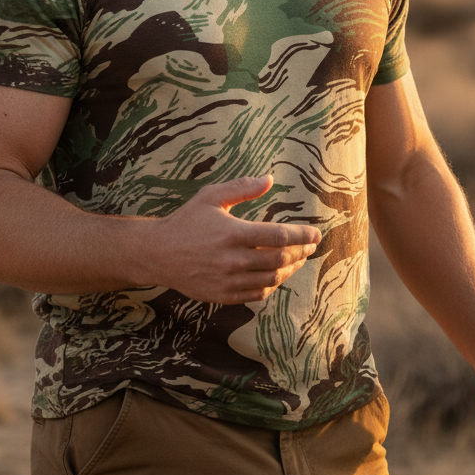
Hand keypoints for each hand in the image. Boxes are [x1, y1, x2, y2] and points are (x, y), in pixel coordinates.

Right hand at [145, 175, 320, 304]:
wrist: (158, 254)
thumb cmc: (186, 221)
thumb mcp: (211, 197)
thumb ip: (242, 188)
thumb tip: (270, 179)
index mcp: (232, 233)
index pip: (278, 236)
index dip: (301, 235)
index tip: (315, 233)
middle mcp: (232, 260)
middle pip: (279, 259)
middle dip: (301, 252)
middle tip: (310, 246)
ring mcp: (228, 281)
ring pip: (271, 279)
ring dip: (290, 269)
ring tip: (298, 259)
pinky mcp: (223, 295)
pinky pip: (257, 293)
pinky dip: (272, 284)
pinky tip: (276, 274)